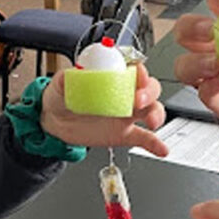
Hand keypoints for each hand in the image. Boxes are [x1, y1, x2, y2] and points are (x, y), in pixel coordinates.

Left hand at [41, 63, 167, 156]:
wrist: (57, 123)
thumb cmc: (63, 97)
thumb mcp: (61, 84)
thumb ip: (68, 78)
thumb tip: (75, 73)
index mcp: (113, 77)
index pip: (133, 69)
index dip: (139, 70)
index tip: (138, 74)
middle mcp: (125, 93)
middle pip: (149, 88)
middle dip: (149, 92)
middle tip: (139, 100)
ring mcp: (128, 115)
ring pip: (152, 110)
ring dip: (156, 115)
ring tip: (152, 123)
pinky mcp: (125, 134)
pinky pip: (145, 138)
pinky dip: (155, 144)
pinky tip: (161, 149)